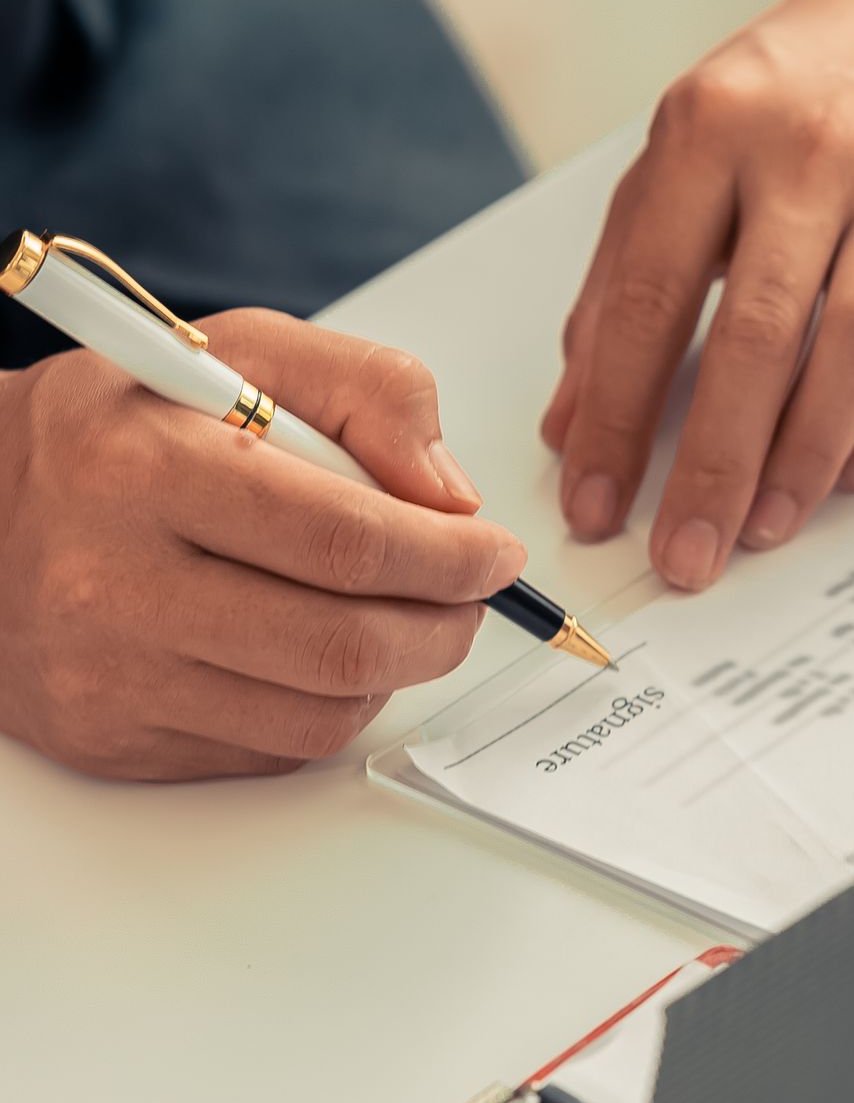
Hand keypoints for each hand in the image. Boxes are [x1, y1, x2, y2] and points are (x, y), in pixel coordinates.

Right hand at [0, 313, 526, 780]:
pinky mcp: (114, 742)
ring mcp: (110, 678)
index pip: (342, 538)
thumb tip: (449, 494)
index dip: (449, 556)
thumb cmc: (119, 426)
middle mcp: (115, 583)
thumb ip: (364, 390)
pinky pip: (270, 749)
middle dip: (444, 625)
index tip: (495, 552)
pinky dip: (328, 706)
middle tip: (470, 596)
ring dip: (396, 672)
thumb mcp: (235, 353)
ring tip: (402, 619)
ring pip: (318, 712)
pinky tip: (319, 652)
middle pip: (342, 644)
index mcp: (145, 469)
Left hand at [543, 0, 853, 587]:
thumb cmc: (781, 104)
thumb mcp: (675, 164)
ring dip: (810, 453)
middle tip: (686, 556)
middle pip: (762, 332)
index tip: (596, 507)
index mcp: (710, 130)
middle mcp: (812, 150)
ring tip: (766, 529)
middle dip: (717, 463)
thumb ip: (617, 290)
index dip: (619, 415)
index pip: (652, 295)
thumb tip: (571, 428)